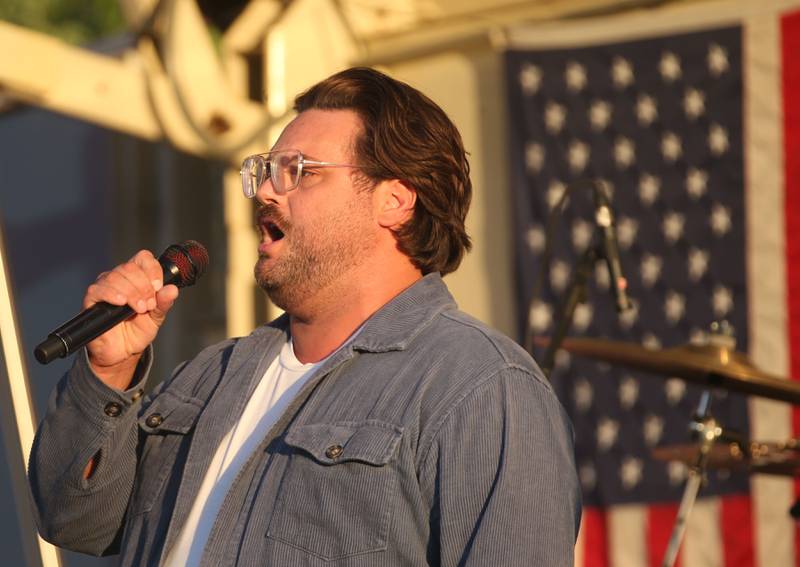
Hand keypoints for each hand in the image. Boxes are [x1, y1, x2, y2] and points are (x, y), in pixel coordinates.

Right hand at [83, 250, 178, 388]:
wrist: (123, 352)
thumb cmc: (138, 331)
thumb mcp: (156, 317)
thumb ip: (164, 303)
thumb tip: (172, 289)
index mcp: (137, 278)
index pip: (142, 258)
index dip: (152, 269)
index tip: (159, 286)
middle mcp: (119, 279)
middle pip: (129, 267)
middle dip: (143, 286)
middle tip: (149, 305)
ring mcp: (104, 288)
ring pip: (115, 277)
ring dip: (131, 292)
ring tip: (139, 309)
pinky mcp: (92, 301)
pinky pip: (97, 290)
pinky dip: (111, 294)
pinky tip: (121, 303)